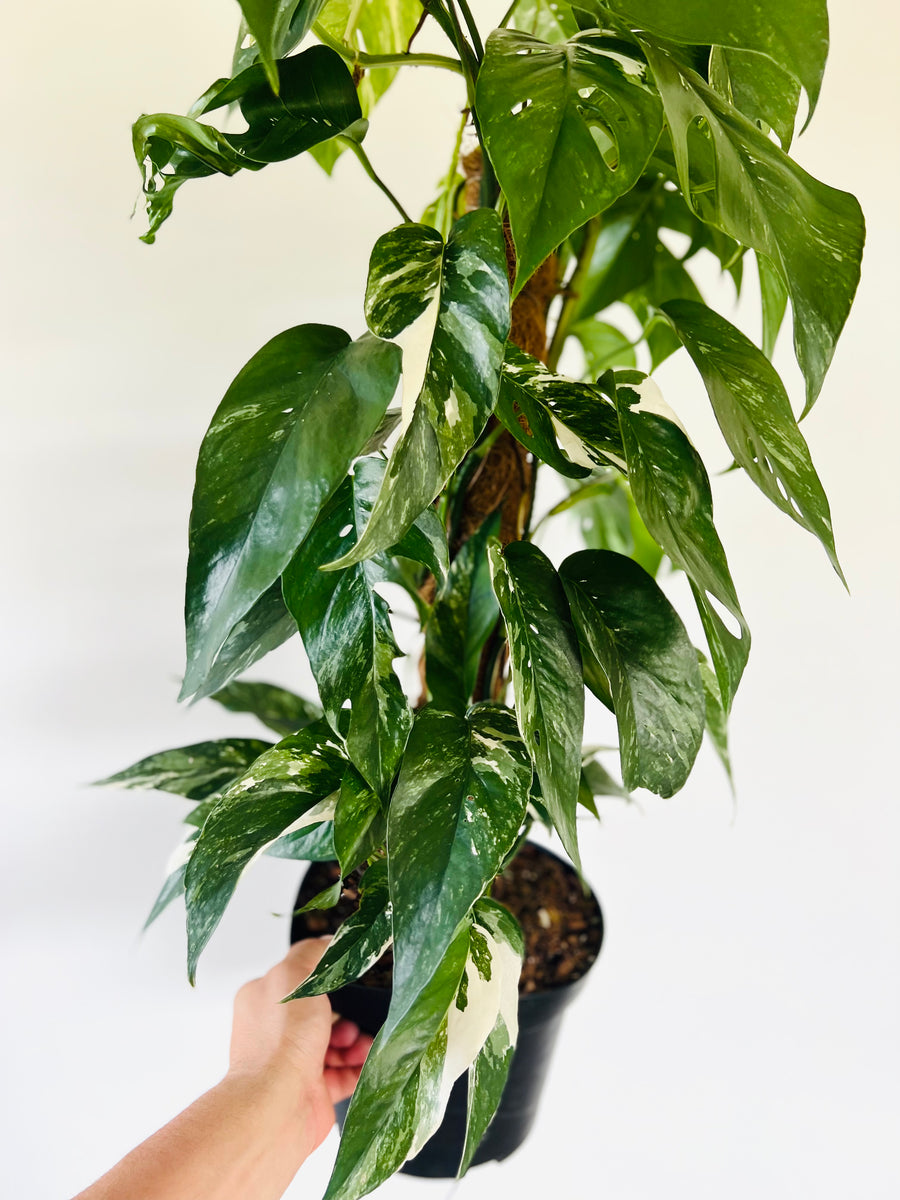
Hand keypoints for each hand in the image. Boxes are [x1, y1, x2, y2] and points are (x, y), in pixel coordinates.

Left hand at [227, 939, 372, 1151]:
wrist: (276, 1108)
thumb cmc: (280, 1043)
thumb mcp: (296, 976)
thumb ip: (312, 953)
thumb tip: (327, 940)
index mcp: (263, 1000)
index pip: (298, 980)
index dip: (324, 978)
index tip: (348, 976)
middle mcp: (275, 1032)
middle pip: (322, 1012)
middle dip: (346, 1012)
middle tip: (356, 1014)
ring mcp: (294, 1063)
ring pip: (336, 1042)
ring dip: (356, 1039)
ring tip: (362, 1042)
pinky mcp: (313, 1091)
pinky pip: (345, 1073)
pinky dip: (360, 1065)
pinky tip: (369, 1059)